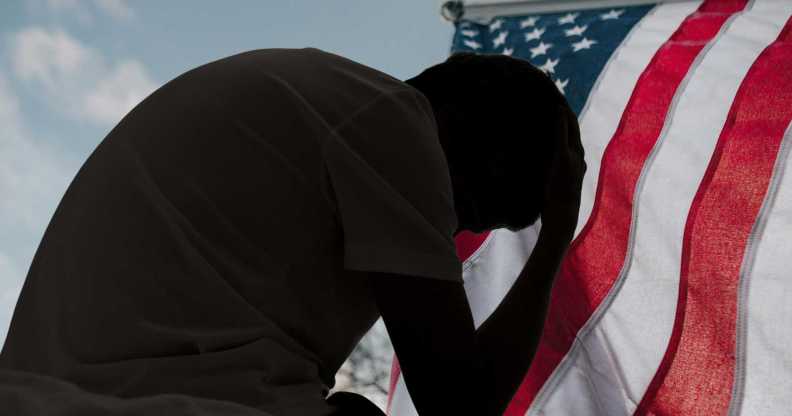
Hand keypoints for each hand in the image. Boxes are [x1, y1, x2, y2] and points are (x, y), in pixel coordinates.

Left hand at [541, 103, 585, 235]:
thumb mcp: (551, 185)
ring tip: (555, 93)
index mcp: (576, 162)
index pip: (572, 135)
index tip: (556, 104)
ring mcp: (573, 158)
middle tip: (555, 92)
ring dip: (563, 110)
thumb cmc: (554, 206)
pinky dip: (560, 121)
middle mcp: (578, 157)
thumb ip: (548, 172)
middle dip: (565, 110)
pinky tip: (556, 107)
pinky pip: (563, 136)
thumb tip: (537, 162)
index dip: (565, 119)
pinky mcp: (565, 161)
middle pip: (573, 127)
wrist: (562, 220)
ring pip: (571, 127)